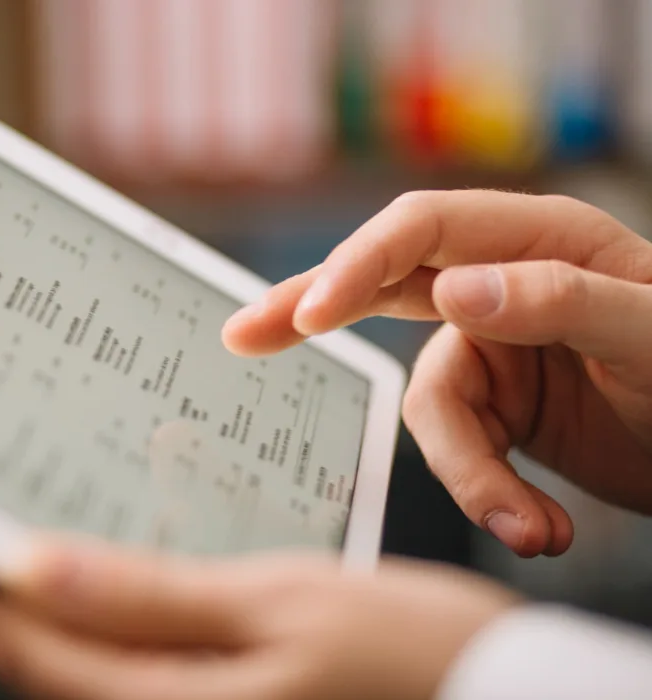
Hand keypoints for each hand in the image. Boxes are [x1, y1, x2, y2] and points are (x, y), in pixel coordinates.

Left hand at [0, 539, 517, 699]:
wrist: (503, 696)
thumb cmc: (409, 650)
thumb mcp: (279, 603)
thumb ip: (149, 597)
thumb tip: (32, 568)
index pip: (29, 650)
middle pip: (48, 666)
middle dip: (18, 589)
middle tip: (12, 504)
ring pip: (90, 670)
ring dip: (66, 604)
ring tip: (68, 525)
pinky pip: (142, 672)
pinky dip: (120, 622)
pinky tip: (138, 570)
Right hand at [223, 190, 651, 556]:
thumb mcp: (650, 331)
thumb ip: (559, 299)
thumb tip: (455, 290)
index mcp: (536, 238)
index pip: (420, 230)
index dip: (357, 265)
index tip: (312, 314)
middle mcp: (501, 285)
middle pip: (382, 287)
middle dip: (313, 314)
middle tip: (244, 335)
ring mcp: (495, 348)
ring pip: (429, 405)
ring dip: (469, 475)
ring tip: (529, 527)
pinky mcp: (498, 408)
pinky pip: (458, 449)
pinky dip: (489, 495)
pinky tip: (541, 526)